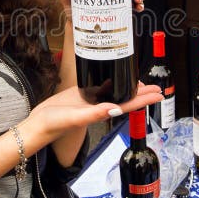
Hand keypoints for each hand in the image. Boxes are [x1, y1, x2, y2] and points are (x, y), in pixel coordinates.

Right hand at [21, 82, 161, 149]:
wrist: (39, 123)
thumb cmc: (55, 124)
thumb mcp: (75, 117)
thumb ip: (94, 114)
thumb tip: (114, 109)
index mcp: (101, 112)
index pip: (128, 105)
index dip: (145, 99)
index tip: (159, 94)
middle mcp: (99, 106)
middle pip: (125, 97)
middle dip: (141, 92)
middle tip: (155, 85)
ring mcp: (90, 99)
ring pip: (114, 90)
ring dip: (127, 86)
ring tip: (139, 80)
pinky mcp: (81, 93)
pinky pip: (99, 85)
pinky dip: (109, 80)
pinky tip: (114, 73)